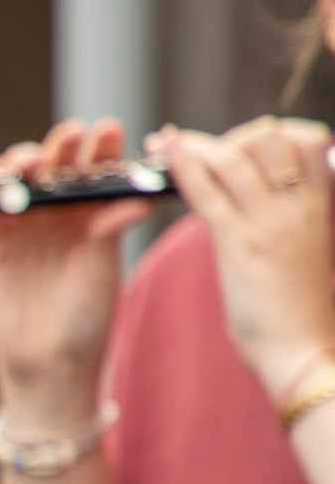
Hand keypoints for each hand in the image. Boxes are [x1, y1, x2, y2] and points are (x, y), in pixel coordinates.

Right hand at [0, 119, 151, 430]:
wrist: (49, 356)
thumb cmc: (86, 314)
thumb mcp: (105, 264)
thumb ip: (111, 227)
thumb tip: (138, 199)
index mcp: (91, 213)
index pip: (95, 169)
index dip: (101, 147)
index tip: (109, 130)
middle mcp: (56, 213)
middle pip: (55, 167)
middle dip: (60, 147)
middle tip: (69, 136)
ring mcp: (22, 225)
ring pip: (19, 180)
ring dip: (22, 163)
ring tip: (30, 162)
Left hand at [162, 118, 334, 400]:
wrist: (304, 350)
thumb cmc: (302, 310)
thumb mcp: (305, 251)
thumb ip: (286, 220)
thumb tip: (255, 202)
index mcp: (320, 205)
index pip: (308, 141)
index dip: (275, 132)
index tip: (246, 139)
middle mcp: (299, 204)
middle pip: (267, 139)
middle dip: (228, 136)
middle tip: (196, 145)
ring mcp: (270, 221)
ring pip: (232, 158)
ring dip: (194, 145)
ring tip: (164, 142)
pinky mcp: (240, 242)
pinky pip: (208, 191)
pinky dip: (183, 164)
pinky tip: (166, 150)